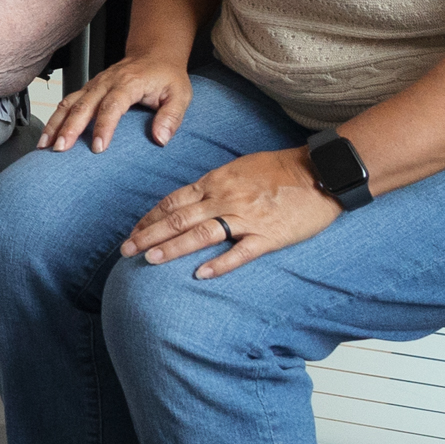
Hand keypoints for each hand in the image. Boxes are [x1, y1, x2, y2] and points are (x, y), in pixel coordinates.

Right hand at [41, 51, 193, 153]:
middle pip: (83, 105)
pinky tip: (47, 135)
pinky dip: (54, 118)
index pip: (112, 106)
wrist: (154, 53)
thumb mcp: (180, 95)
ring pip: (69, 103)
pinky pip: (66, 102)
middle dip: (70, 128)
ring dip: (55, 124)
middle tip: (61, 149)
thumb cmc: (166, 76)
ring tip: (45, 145)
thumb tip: (160, 139)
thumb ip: (171, 117)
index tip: (98, 148)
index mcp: (129, 83)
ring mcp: (94, 84)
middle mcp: (107, 82)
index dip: (104, 127)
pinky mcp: (88, 89)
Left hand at [120, 148, 337, 276]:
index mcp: (215, 182)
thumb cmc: (279, 169)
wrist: (319, 172)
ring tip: (150, 259)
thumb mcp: (238, 169)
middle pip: (179, 218)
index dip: (150, 217)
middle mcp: (224, 198)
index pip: (173, 201)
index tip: (133, 231)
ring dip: (173, 248)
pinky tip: (200, 274)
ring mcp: (246, 217)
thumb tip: (190, 199)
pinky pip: (240, 252)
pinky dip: (220, 263)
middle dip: (149, 234)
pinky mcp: (268, 235)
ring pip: (201, 234)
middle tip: (126, 249)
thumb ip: (213, 185)